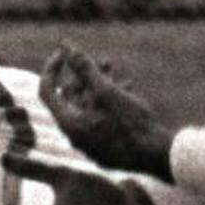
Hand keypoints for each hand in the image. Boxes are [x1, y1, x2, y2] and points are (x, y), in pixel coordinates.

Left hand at [40, 43, 174, 176]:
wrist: (157, 156)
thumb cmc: (130, 124)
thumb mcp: (107, 92)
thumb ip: (85, 70)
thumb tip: (68, 47)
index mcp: (69, 124)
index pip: (47, 91)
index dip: (52, 68)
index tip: (63, 52)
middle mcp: (76, 136)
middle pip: (70, 99)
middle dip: (84, 75)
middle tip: (101, 59)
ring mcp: (92, 144)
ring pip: (89, 107)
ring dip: (99, 85)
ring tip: (114, 68)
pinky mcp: (108, 147)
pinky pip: (101, 119)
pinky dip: (109, 101)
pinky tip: (128, 88)